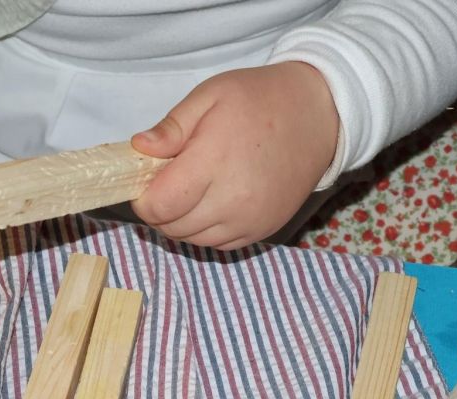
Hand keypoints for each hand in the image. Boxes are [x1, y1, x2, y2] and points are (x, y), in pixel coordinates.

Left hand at [130, 61, 339, 250]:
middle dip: (160, 209)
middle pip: (172, 227)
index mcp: (213, 162)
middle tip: (170, 181)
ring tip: (192, 190)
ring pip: (192, 240)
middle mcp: (232, 200)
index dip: (143, 198)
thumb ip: (172, 127)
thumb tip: (138, 148)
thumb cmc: (260, 99)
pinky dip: (206, 229)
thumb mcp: (210, 95)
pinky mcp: (263, 230)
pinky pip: (218, 244)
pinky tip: (213, 202)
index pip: (159, 205)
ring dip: (181, 221)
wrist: (318, 115)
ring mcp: (250, 220)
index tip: (147, 181)